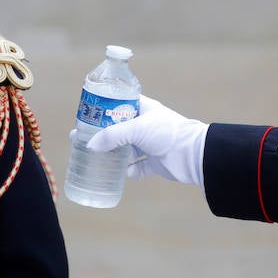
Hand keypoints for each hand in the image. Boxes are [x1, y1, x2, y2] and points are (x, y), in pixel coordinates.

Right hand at [85, 95, 207, 187]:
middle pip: (119, 129)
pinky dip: (133, 171)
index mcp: (144, 109)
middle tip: (85, 141)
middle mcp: (146, 125)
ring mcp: (151, 144)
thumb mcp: (136, 128)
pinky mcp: (156, 162)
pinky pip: (139, 167)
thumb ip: (112, 136)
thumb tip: (91, 145)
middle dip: (103, 136)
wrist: (192, 154)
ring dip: (116, 155)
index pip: (119, 104)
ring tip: (98, 159)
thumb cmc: (168, 132)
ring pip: (128, 149)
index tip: (88, 116)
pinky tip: (128, 172)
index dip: (103, 109)